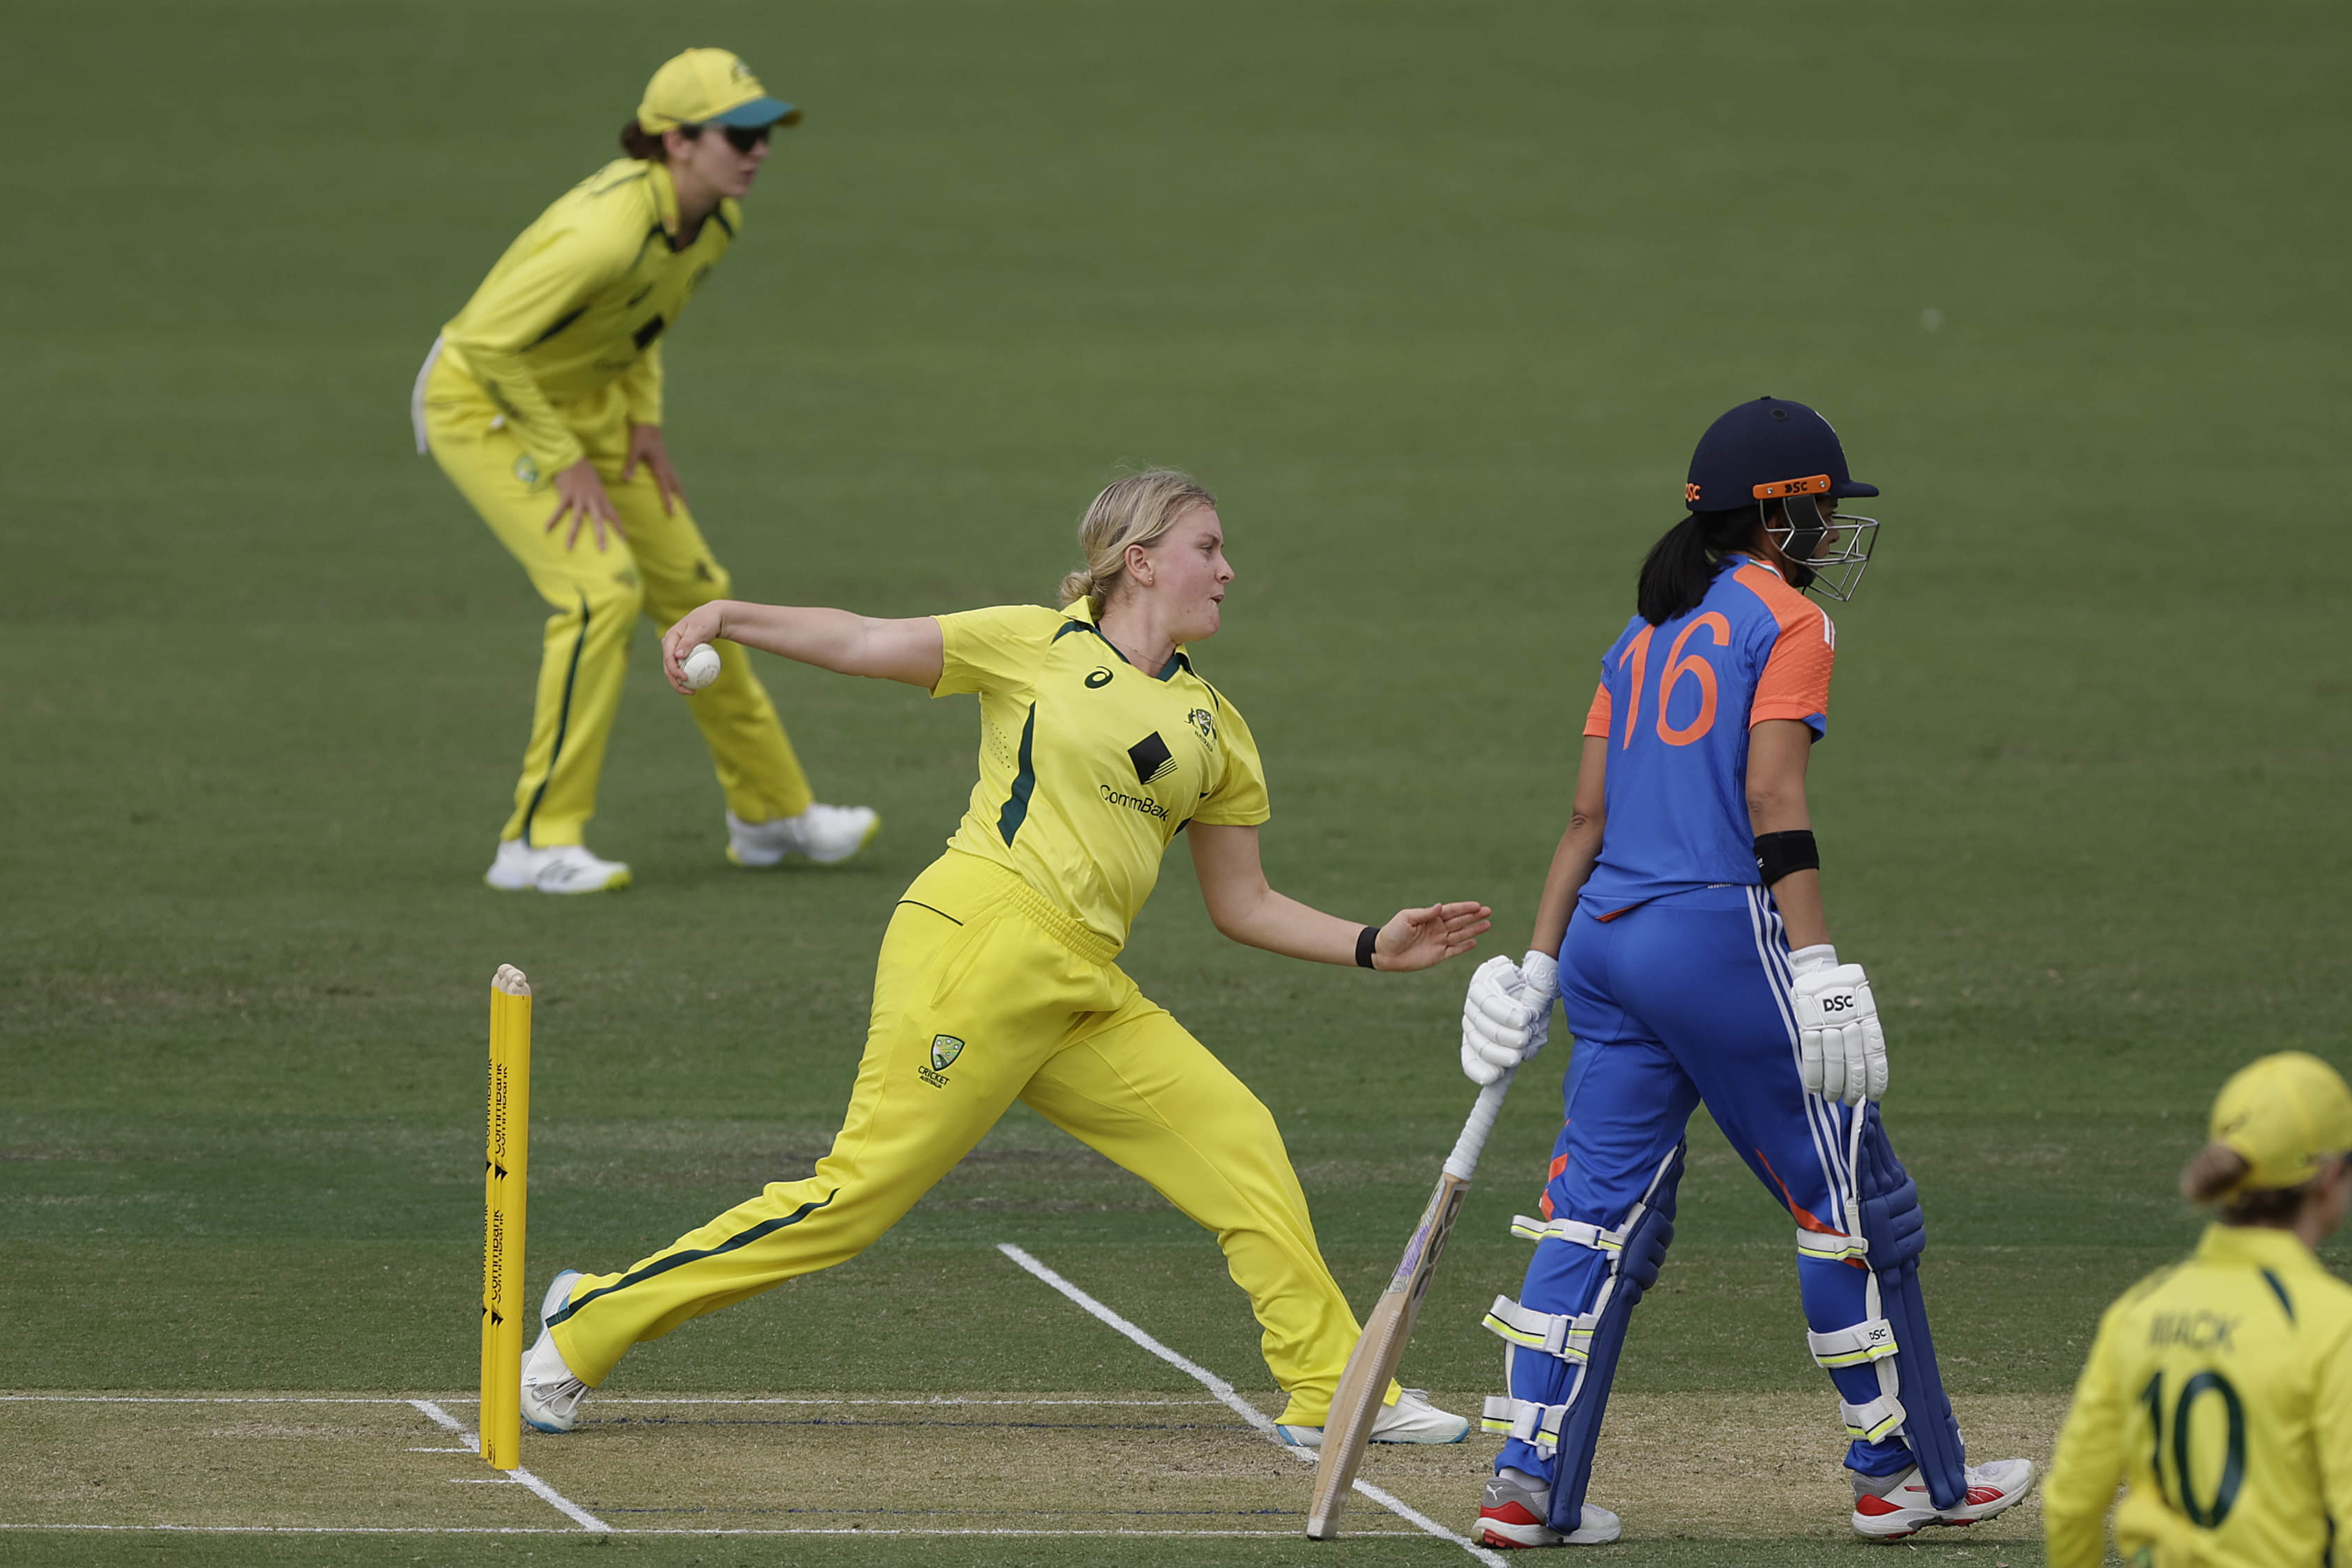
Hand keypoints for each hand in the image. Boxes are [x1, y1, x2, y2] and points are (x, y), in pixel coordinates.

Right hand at [545, 459, 624, 551]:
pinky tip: (546, 530)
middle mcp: (592, 499)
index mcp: (601, 497)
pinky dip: (552, 520)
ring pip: (578, 519)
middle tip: (603, 550)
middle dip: (601, 536)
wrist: (572, 457)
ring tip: (568, 548)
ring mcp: (579, 498)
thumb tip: (599, 505)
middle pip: (598, 520)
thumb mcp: (596, 483)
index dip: (618, 527)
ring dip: (573, 534)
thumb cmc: (584, 470)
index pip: (612, 514)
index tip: (623, 540)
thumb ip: (598, 495)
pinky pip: (559, 510)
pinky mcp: (566, 495)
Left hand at [620, 424, 685, 515]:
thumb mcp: (634, 449)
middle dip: (682, 499)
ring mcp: (667, 462)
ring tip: (684, 502)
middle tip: (687, 512)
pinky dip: (676, 483)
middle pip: (677, 486)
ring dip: (681, 492)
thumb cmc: (641, 435)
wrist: (648, 422)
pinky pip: (673, 474)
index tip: (673, 513)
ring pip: (677, 480)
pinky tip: (673, 486)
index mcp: (660, 465)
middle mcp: (666, 465)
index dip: (669, 501)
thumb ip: (631, 464)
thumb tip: (626, 479)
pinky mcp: (665, 459)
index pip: (665, 487)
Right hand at [660, 602, 731, 693]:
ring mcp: (676, 650)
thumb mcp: (699, 629)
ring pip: (673, 670)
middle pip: (667, 667)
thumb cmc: (708, 621)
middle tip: (689, 691)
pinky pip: (683, 668)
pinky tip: (697, 686)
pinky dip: (688, 677)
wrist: (716, 618)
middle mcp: (670, 644)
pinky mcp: (684, 654)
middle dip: (675, 682)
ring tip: (692, 692)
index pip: (668, 657)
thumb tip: (677, 656)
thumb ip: (688, 642)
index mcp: (670, 637)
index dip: (674, 670)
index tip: (686, 678)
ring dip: (679, 683)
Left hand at [1371, 901, 1490, 972]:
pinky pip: (1454, 950)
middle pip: (1460, 921)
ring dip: (1473, 930)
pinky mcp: (1437, 955)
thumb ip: (1425, 913)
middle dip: (1474, 916)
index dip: (1465, 908)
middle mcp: (1437, 928)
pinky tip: (1474, 942)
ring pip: (1461, 934)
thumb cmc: (1392, 932)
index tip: (1478, 905)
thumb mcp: (1407, 918)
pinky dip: (1464, 946)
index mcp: (1430, 917)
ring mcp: (1438, 942)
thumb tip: (1440, 906)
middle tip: (1488, 911)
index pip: (1452, 911)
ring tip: (1487, 924)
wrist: (1384, 953)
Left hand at [1460, 950, 1558, 1085]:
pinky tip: (1524, 1015)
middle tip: (1522, 1045)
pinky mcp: (1479, 983)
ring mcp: (1472, 1003)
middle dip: (1503, 1051)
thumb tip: (1520, 1058)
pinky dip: (1509, 1013)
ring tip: (1527, 1026)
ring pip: (1485, 1025)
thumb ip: (1527, 1049)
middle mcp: (1472, 1023)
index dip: (1480, 1070)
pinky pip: (1490, 1003)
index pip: (1471, 1061)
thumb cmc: (1535, 1011)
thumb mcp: (1534, 1035)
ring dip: (1510, 1031)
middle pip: (1480, 1045)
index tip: (1496, 1075)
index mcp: (1481, 1039)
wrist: (1539, 978)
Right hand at [1790, 949, 1887, 1104]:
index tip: (1874, 1096)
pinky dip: (1813, 1074)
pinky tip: (1814, 1088)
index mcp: (1868, 1020)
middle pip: (1854, 1063)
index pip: (1875, 1056)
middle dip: (1854, 1087)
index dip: (1875, 1078)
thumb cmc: (1842, 996)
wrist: (1819, 969)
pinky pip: (1811, 1054)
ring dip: (1834, 1085)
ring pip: (1834, 1061)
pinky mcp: (1808, 1024)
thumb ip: (1864, 1034)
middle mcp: (1850, 1023)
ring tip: (1832, 1099)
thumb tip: (1866, 1071)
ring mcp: (1828, 1023)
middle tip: (1850, 1101)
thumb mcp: (1862, 1009)